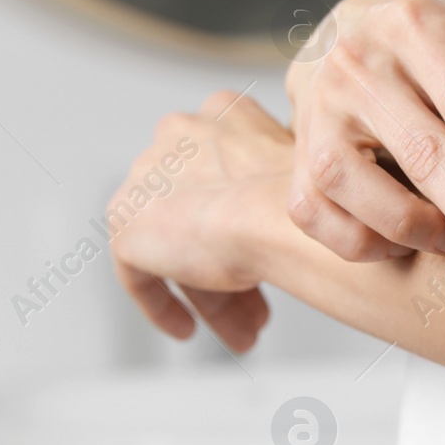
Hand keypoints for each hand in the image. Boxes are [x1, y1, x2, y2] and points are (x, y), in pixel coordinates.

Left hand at [109, 91, 292, 352]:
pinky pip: (138, 271)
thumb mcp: (313, 177)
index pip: (230, 176)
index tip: (272, 255)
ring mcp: (145, 177)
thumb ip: (293, 184)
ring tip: (242, 332)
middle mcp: (176, 135)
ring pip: (178, 246)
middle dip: (231, 265)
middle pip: (202, 214)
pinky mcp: (126, 221)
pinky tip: (189, 330)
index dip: (252, 223)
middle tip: (260, 309)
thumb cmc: (309, 197)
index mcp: (223, 112)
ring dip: (211, 294)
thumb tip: (317, 214)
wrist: (276, 215)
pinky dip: (163, 303)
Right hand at [285, 0, 444, 279]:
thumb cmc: (438, 49)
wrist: (349, 31)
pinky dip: (368, 243)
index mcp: (416, 26)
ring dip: (423, 234)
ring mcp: (316, 110)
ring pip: (363, 194)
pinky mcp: (293, 152)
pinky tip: (407, 239)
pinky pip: (322, 218)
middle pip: (424, 156)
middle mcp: (356, 64)